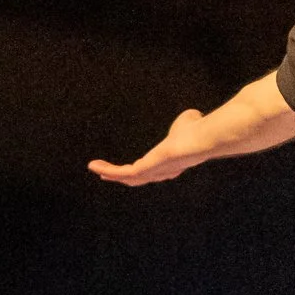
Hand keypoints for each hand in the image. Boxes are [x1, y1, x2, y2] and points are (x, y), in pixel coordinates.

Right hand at [89, 109, 214, 187]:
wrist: (201, 138)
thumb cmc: (197, 130)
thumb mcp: (189, 123)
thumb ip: (188, 121)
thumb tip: (194, 116)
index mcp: (171, 162)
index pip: (153, 170)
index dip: (140, 170)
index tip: (132, 168)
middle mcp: (162, 171)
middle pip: (138, 178)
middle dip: (121, 175)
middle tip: (106, 174)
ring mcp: (153, 172)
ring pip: (128, 177)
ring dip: (110, 173)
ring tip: (95, 167)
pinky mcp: (145, 169)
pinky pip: (122, 172)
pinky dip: (107, 169)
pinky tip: (93, 165)